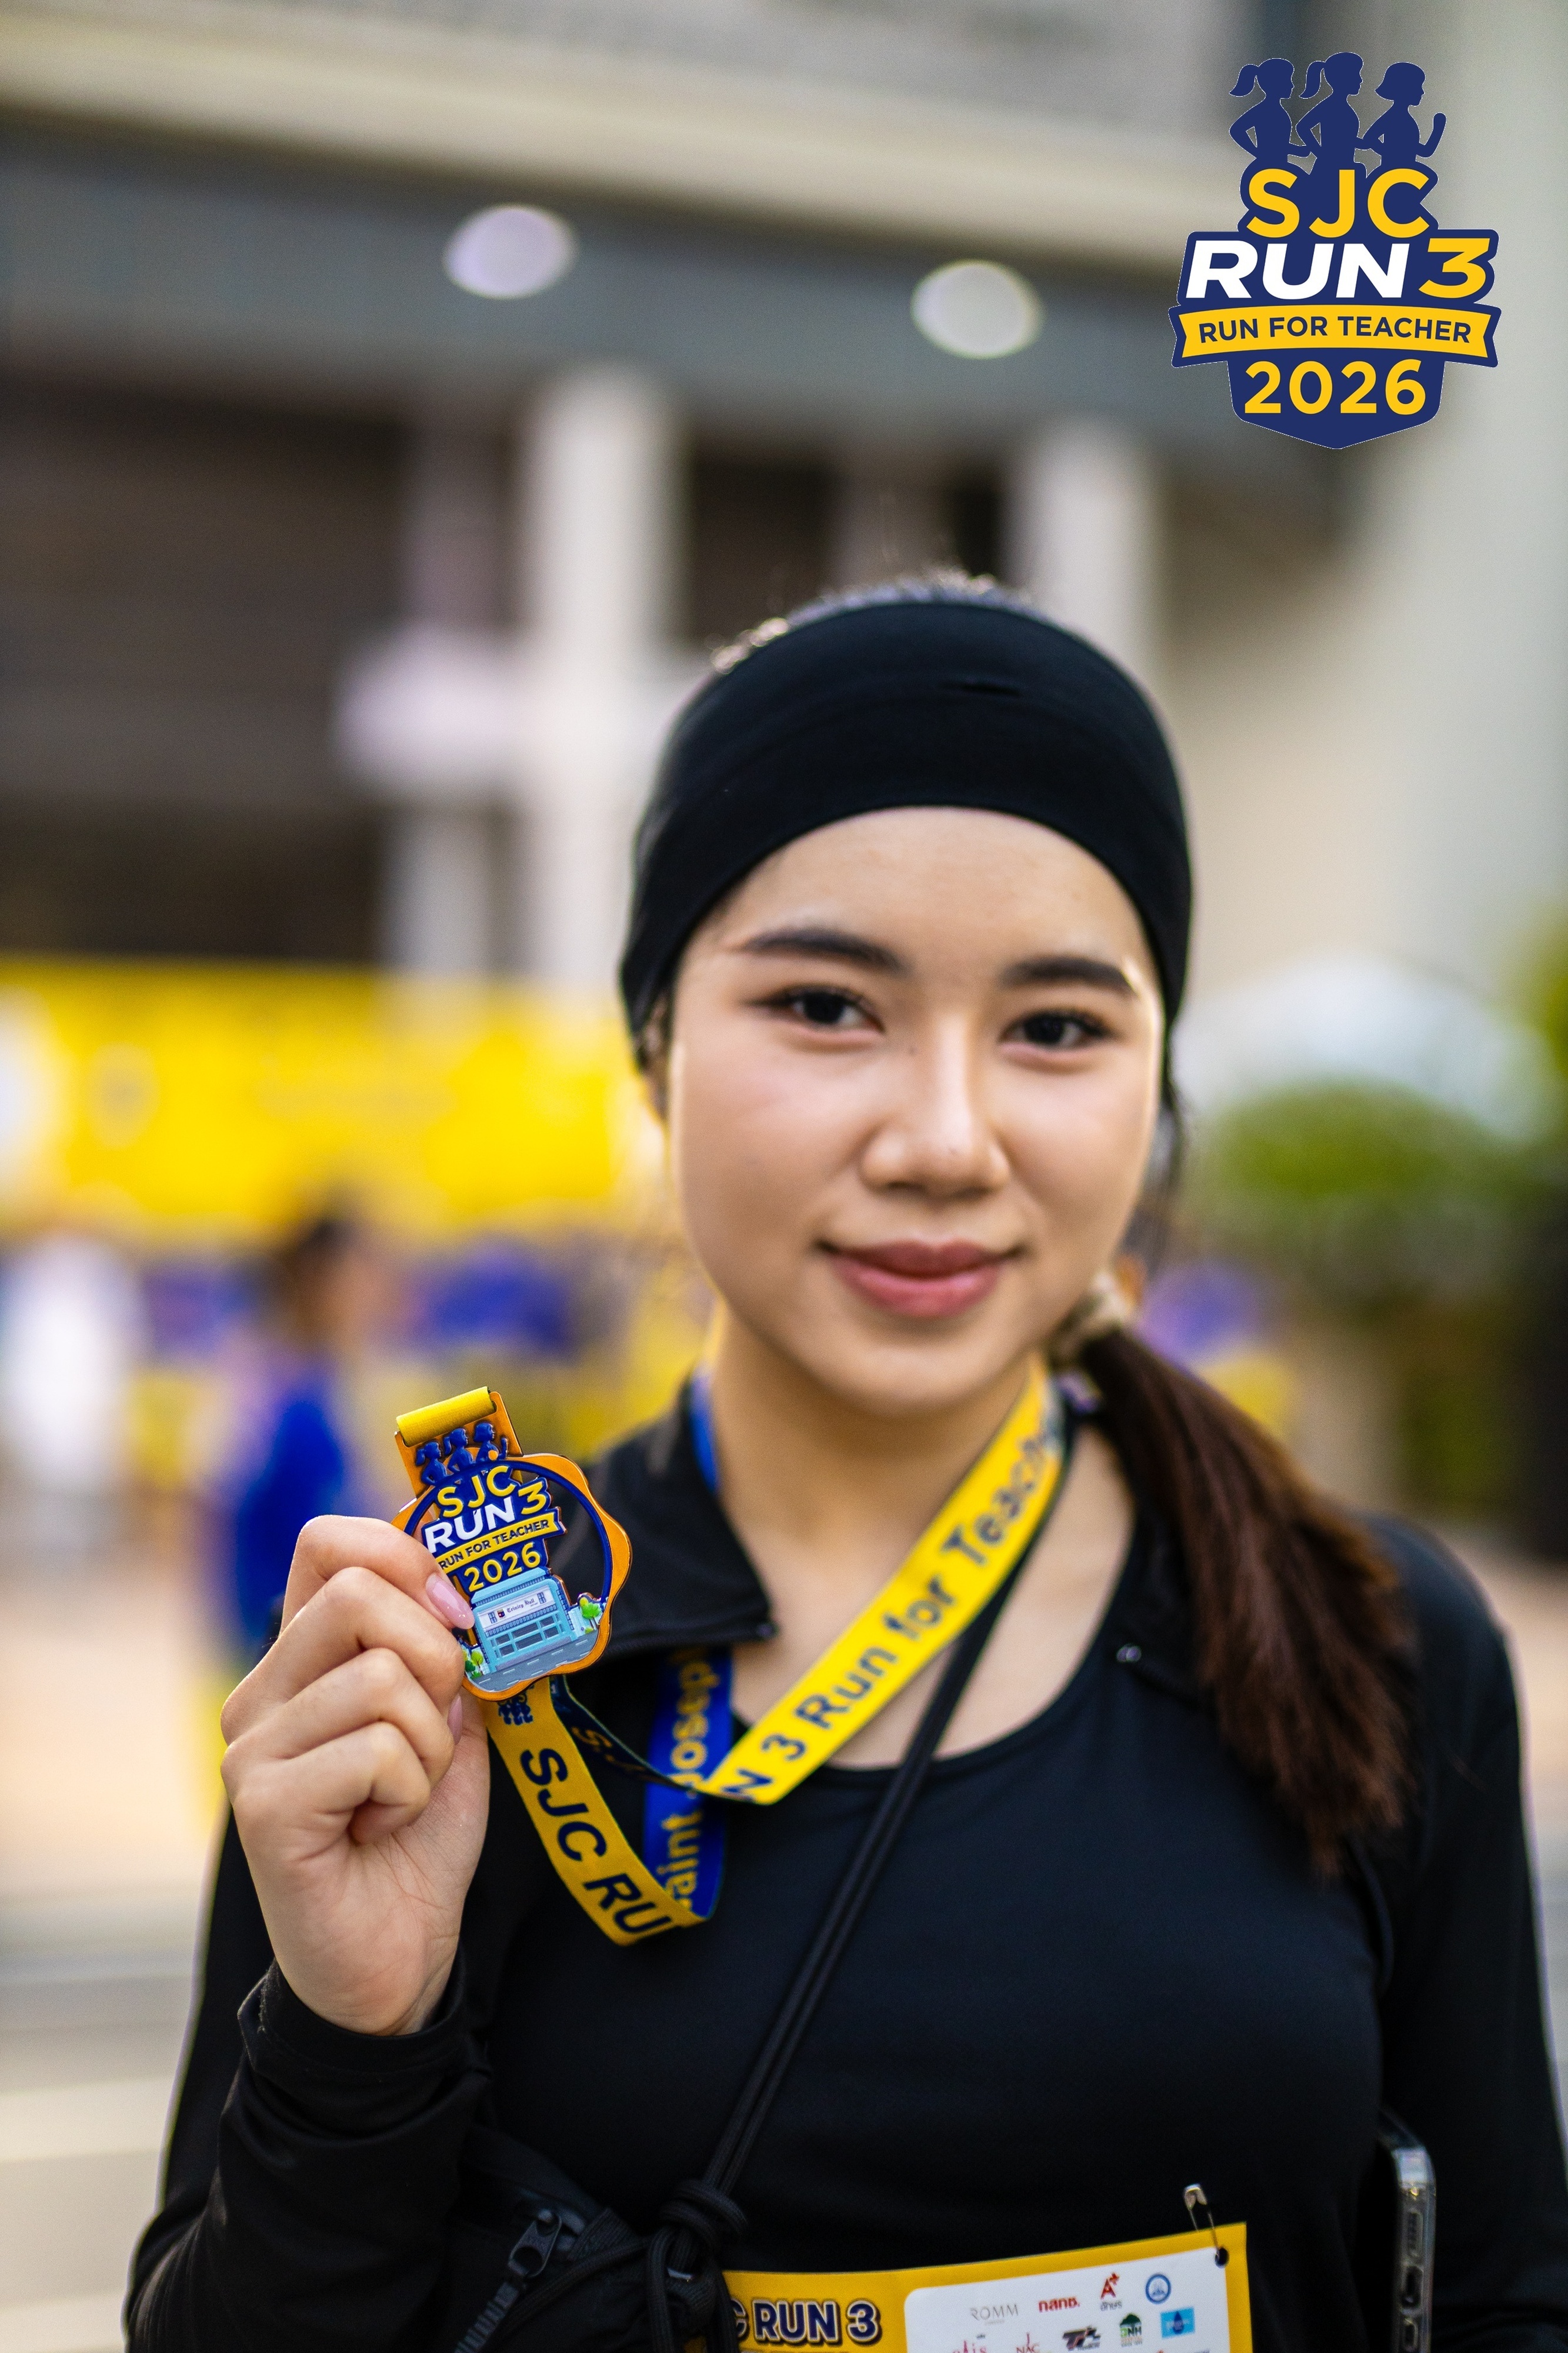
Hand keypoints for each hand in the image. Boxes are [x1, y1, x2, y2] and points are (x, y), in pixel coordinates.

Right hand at [221, 1517, 490, 2035]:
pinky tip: (380, 1829)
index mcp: (299, 1660)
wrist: (394, 1962)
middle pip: (359, 1591)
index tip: (454, 1615)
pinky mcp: (263, 1804)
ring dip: (430, 1745)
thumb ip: (444, 1654)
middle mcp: (260, 1692)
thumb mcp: (447, 1725)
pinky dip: (411, 1791)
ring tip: (402, 1797)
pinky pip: (378, 1749)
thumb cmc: (417, 1841)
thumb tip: (459, 1586)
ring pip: (384, 1677)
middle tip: (434, 1732)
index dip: (406, 1557)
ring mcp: (252, 1747)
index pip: (327, 1541)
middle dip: (435, 1657)